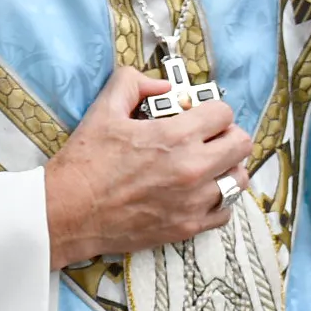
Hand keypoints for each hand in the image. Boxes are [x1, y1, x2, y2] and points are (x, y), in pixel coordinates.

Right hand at [43, 67, 252, 267]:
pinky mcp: (188, 227)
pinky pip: (225, 211)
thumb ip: (134, 83)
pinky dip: (217, 200)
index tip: (198, 115)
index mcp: (175, 137)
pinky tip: (197, 192)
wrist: (69, 213)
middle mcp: (193, 169)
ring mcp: (193, 202)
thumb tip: (164, 85)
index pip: (224, 113)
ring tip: (205, 166)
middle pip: (241, 144)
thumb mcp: (103, 109)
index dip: (210, 109)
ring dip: (225, 168)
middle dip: (226, 135)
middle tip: (207, 137)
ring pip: (238, 179)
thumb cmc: (85, 162)